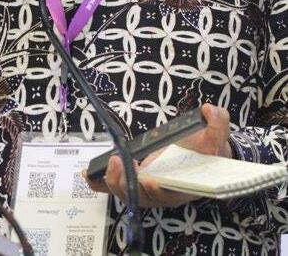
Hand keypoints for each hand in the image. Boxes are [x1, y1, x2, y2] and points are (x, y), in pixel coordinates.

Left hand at [86, 104, 231, 208]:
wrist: (204, 159)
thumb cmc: (208, 152)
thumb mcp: (217, 137)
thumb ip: (218, 124)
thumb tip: (209, 111)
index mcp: (183, 186)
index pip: (168, 194)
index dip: (157, 190)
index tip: (148, 179)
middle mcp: (162, 191)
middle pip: (142, 196)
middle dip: (127, 183)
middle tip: (118, 164)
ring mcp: (146, 186)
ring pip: (127, 192)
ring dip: (113, 181)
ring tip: (109, 162)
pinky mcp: (135, 178)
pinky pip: (115, 185)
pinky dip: (100, 182)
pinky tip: (88, 174)